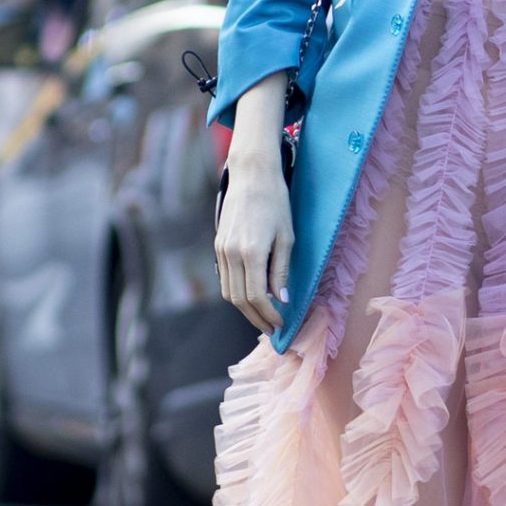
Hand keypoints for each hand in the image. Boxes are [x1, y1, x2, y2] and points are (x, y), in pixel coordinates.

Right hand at [216, 72, 294, 332]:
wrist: (252, 176)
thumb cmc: (276, 203)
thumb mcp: (286, 237)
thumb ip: (282, 271)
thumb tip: (281, 299)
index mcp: (251, 253)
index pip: (256, 298)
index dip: (268, 316)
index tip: (281, 326)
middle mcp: (232, 254)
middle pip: (239, 300)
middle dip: (256, 319)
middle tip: (272, 329)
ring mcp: (221, 250)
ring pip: (229, 292)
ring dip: (245, 309)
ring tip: (264, 316)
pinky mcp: (218, 246)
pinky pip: (225, 279)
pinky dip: (237, 293)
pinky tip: (253, 296)